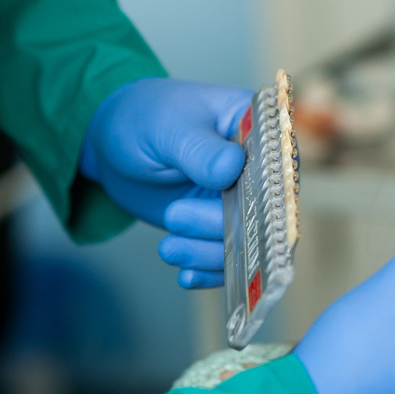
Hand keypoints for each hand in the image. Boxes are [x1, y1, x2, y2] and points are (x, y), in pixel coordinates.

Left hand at [80, 78, 251, 287]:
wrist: (115, 144)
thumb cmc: (146, 119)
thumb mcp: (168, 129)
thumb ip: (201, 150)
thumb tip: (233, 167)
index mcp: (259, 126)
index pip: (279, 162)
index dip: (266, 189)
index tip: (240, 208)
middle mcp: (259, 166)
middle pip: (263, 208)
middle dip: (223, 224)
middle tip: (175, 215)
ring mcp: (241, 199)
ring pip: (245, 239)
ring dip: (209, 252)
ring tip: (169, 247)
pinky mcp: (220, 225)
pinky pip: (227, 256)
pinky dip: (208, 269)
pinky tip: (186, 274)